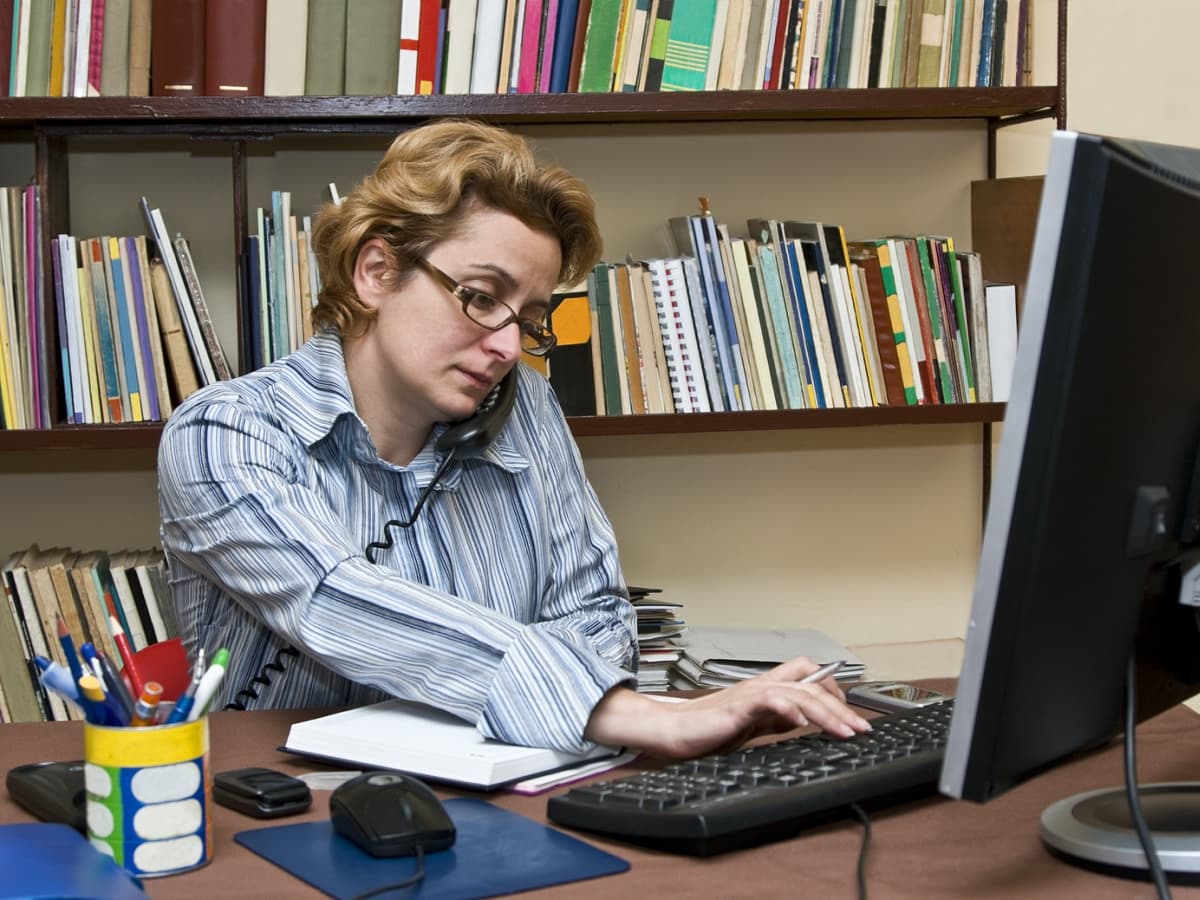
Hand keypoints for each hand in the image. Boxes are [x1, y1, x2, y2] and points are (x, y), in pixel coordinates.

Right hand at [584, 657, 872, 758]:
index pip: (808, 676)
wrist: (675, 730)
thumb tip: (800, 720)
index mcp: (766, 688)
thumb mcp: (752, 724)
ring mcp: (751, 694)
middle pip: (811, 684)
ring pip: (798, 693)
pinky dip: (787, 710)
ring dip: (826, 713)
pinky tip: (800, 723)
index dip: (833, 691)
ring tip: (844, 731)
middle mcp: (762, 685)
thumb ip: (775, 719)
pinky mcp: (738, 707)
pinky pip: (768, 701)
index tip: (851, 715)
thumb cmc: (708, 728)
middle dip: (841, 706)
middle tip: (860, 728)